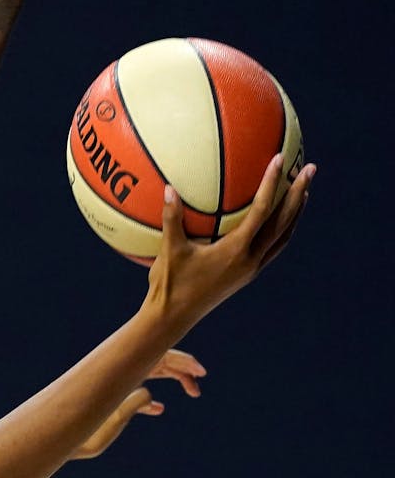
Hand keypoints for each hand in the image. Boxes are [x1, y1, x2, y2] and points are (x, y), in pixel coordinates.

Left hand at [74, 349, 205, 458]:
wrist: (54, 440)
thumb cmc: (77, 436)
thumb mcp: (107, 426)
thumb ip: (129, 408)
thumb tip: (151, 395)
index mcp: (120, 376)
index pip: (156, 356)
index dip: (181, 360)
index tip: (199, 371)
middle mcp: (118, 376)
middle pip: (156, 359)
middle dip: (181, 367)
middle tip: (199, 383)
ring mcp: (114, 386)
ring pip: (149, 373)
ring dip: (173, 378)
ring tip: (193, 391)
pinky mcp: (109, 400)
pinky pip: (134, 392)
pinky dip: (149, 398)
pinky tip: (158, 409)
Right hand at [148, 154, 314, 321]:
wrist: (173, 318)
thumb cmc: (169, 284)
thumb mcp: (168, 251)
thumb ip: (171, 219)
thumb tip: (169, 188)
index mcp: (236, 251)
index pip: (262, 211)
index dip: (272, 183)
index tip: (279, 160)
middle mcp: (250, 260)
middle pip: (284, 222)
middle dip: (299, 194)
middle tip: (309, 169)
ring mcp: (251, 269)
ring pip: (283, 236)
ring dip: (295, 214)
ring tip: (303, 193)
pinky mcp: (246, 275)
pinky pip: (273, 247)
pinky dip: (281, 230)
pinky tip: (276, 221)